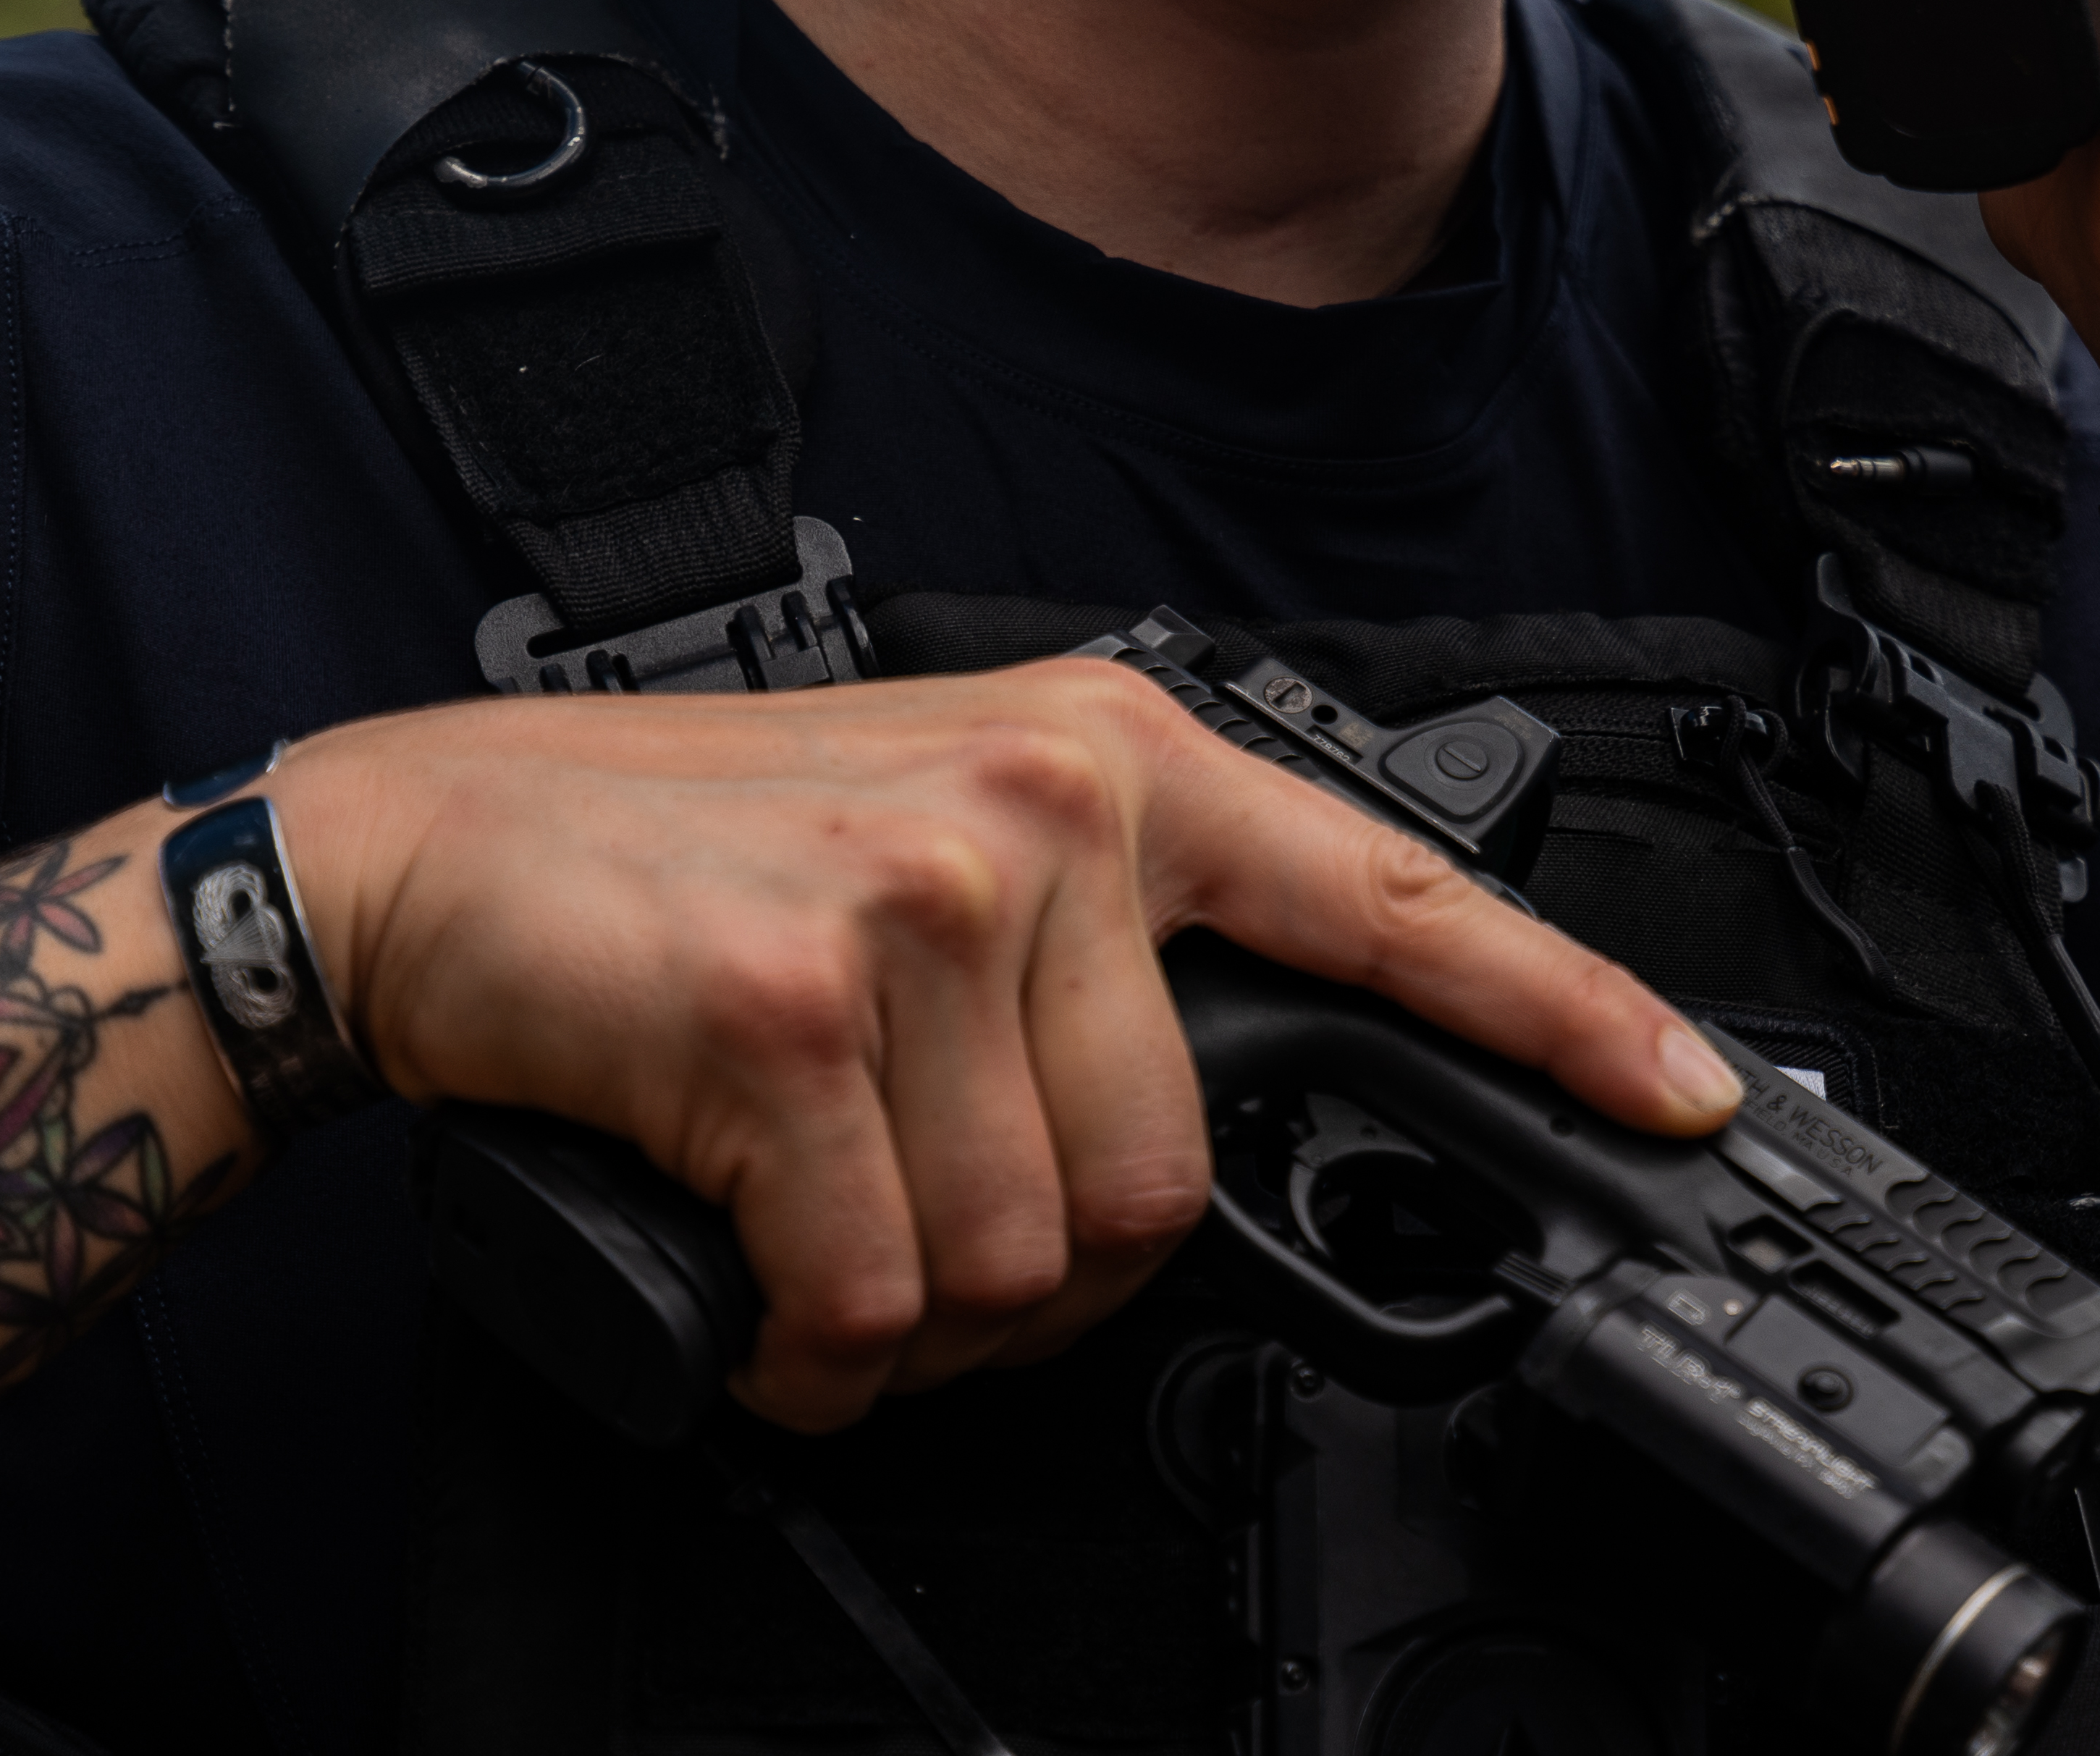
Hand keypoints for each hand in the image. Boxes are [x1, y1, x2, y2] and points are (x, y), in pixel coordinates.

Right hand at [270, 669, 1744, 1429]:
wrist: (414, 858)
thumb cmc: (679, 871)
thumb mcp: (942, 830)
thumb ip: (1105, 936)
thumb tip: (1209, 1121)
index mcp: (1113, 755)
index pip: (1392, 893)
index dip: (1563, 1012)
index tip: (1686, 1094)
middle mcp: (1050, 805)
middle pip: (1171, 1183)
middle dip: (1043, 1277)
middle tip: (912, 1226)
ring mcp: (930, 898)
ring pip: (1028, 1259)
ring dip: (911, 1319)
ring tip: (815, 1233)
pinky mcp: (798, 1011)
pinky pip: (880, 1295)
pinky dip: (807, 1344)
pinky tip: (745, 1271)